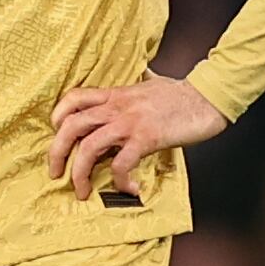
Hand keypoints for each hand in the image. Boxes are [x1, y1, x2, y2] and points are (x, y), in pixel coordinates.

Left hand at [49, 74, 222, 198]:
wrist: (208, 98)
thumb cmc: (183, 93)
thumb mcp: (153, 82)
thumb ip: (141, 81)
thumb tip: (144, 75)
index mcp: (116, 95)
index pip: (74, 99)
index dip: (58, 117)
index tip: (57, 135)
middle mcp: (117, 107)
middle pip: (71, 126)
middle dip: (57, 152)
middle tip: (56, 173)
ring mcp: (130, 123)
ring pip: (89, 147)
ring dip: (80, 173)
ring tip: (82, 191)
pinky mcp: (147, 138)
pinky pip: (122, 163)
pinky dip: (120, 180)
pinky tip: (129, 187)